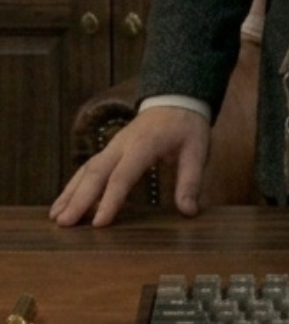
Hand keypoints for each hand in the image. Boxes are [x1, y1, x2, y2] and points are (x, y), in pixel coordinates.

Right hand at [49, 106, 210, 227]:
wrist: (176, 99)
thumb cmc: (187, 126)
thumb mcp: (197, 150)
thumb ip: (191, 181)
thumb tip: (189, 211)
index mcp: (144, 144)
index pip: (123, 175)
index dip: (110, 199)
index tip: (99, 223)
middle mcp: (122, 144)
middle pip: (96, 172)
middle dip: (79, 199)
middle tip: (65, 224)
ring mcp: (113, 146)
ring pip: (86, 170)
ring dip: (70, 193)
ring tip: (56, 218)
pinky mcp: (109, 150)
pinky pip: (88, 168)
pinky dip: (74, 186)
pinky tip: (63, 204)